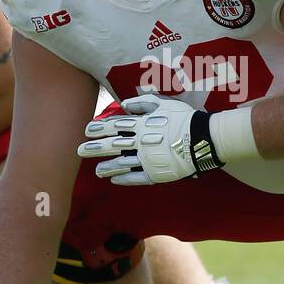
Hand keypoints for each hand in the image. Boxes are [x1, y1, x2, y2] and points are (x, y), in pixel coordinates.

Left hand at [77, 95, 223, 184]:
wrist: (203, 139)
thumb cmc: (185, 118)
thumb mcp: (164, 103)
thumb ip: (142, 103)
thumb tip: (123, 104)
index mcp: (142, 125)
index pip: (115, 126)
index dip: (100, 128)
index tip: (87, 130)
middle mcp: (141, 143)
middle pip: (113, 145)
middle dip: (94, 148)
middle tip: (80, 151)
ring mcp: (147, 160)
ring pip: (121, 164)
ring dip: (107, 167)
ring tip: (97, 171)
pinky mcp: (156, 173)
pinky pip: (136, 178)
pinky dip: (124, 179)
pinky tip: (114, 180)